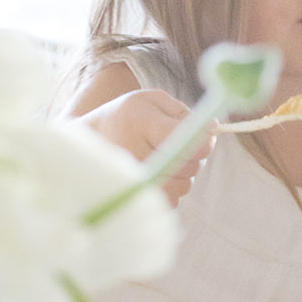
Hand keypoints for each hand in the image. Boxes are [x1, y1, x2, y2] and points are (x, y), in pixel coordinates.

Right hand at [79, 89, 213, 205]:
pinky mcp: (134, 200)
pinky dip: (172, 187)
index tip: (205, 134)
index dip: (205, 140)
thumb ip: (185, 114)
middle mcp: (134, 154)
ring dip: (183, 173)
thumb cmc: (128, 117)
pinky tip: (157, 173)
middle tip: (178, 144)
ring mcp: (132, 181)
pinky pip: (172, 199)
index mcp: (139, 124)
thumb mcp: (153, 101)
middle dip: (194, 155)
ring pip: (184, 185)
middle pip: (189, 166)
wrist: (90, 142)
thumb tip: (212, 130)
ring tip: (165, 158)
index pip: (188, 141)